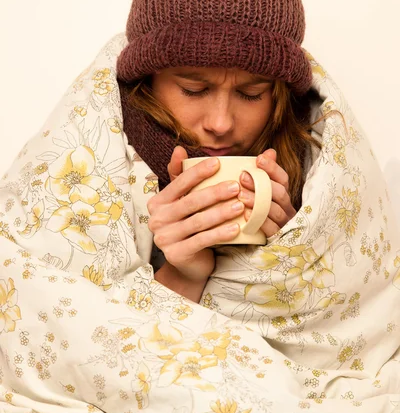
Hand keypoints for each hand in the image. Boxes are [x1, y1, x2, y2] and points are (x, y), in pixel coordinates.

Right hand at [147, 146, 243, 284]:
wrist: (189, 264)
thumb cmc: (189, 225)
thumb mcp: (184, 201)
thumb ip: (181, 177)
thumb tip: (179, 149)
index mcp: (158, 202)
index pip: (179, 183)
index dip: (198, 172)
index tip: (218, 163)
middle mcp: (157, 219)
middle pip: (190, 202)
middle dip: (214, 193)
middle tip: (236, 186)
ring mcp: (165, 238)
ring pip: (197, 222)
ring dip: (221, 213)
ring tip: (240, 206)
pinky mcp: (176, 254)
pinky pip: (202, 240)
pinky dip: (220, 233)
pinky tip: (236, 228)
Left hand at [239, 149, 295, 236]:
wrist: (263, 246)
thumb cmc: (261, 213)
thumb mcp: (262, 192)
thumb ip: (265, 174)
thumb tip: (270, 151)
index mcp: (284, 195)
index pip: (283, 179)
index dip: (272, 168)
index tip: (259, 158)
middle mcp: (287, 209)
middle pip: (280, 193)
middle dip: (261, 184)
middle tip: (243, 177)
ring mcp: (284, 224)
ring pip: (274, 210)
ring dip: (257, 201)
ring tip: (241, 195)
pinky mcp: (277, 239)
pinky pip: (270, 229)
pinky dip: (259, 221)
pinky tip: (246, 214)